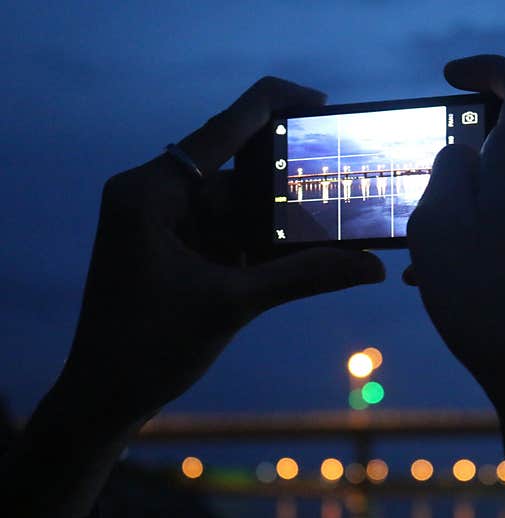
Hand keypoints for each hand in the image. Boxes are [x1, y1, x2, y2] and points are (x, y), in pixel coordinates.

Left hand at [61, 77, 384, 428]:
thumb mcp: (232, 306)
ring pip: (235, 209)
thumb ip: (304, 277)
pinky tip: (293, 260)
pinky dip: (258, 247)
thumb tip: (372, 266)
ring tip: (326, 236)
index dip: (275, 107)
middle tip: (337, 195)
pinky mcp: (173, 251)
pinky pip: (226, 234)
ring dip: (274, 227)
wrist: (103, 399)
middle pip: (234, 174)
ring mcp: (163, 225)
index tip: (322, 102)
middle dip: (284, 190)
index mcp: (150, 192)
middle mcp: (153, 197)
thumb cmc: (147, 349)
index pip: (221, 130)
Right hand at [407, 55, 504, 410]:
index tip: (452, 74)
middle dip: (495, 115)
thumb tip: (463, 155)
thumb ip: (447, 171)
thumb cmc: (487, 297)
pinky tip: (447, 267)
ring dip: (483, 179)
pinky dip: (492, 218)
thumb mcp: (439, 223)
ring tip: (431, 222)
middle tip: (452, 132)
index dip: (490, 68)